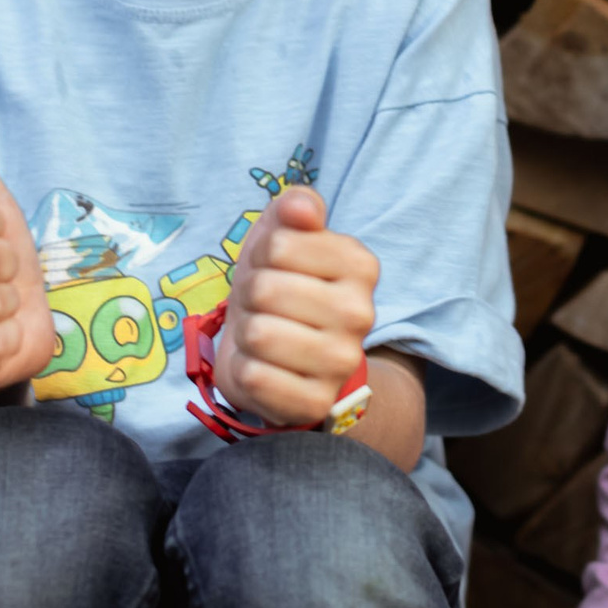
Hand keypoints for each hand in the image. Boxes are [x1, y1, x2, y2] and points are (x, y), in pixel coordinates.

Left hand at [212, 185, 377, 427]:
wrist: (289, 358)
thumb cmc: (283, 286)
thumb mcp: (284, 236)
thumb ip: (295, 208)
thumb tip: (301, 206)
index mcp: (361, 265)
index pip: (278, 244)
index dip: (261, 256)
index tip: (275, 269)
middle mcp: (361, 313)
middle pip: (265, 289)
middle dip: (251, 296)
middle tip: (266, 307)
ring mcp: (341, 362)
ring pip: (258, 334)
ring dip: (247, 335)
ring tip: (264, 336)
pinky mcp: (315, 402)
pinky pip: (254, 378)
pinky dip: (246, 371)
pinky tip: (264, 368)